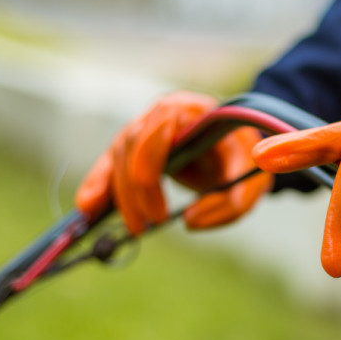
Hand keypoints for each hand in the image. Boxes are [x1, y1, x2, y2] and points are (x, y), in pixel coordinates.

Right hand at [75, 91, 271, 233]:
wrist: (237, 149)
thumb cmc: (244, 161)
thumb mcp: (254, 181)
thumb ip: (232, 204)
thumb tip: (189, 222)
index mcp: (194, 110)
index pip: (162, 120)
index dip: (150, 153)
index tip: (149, 187)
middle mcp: (163, 113)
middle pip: (133, 142)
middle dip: (134, 188)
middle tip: (147, 225)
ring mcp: (145, 129)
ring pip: (118, 155)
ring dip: (120, 195)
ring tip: (136, 229)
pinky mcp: (134, 149)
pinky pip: (109, 164)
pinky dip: (98, 186)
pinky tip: (86, 209)